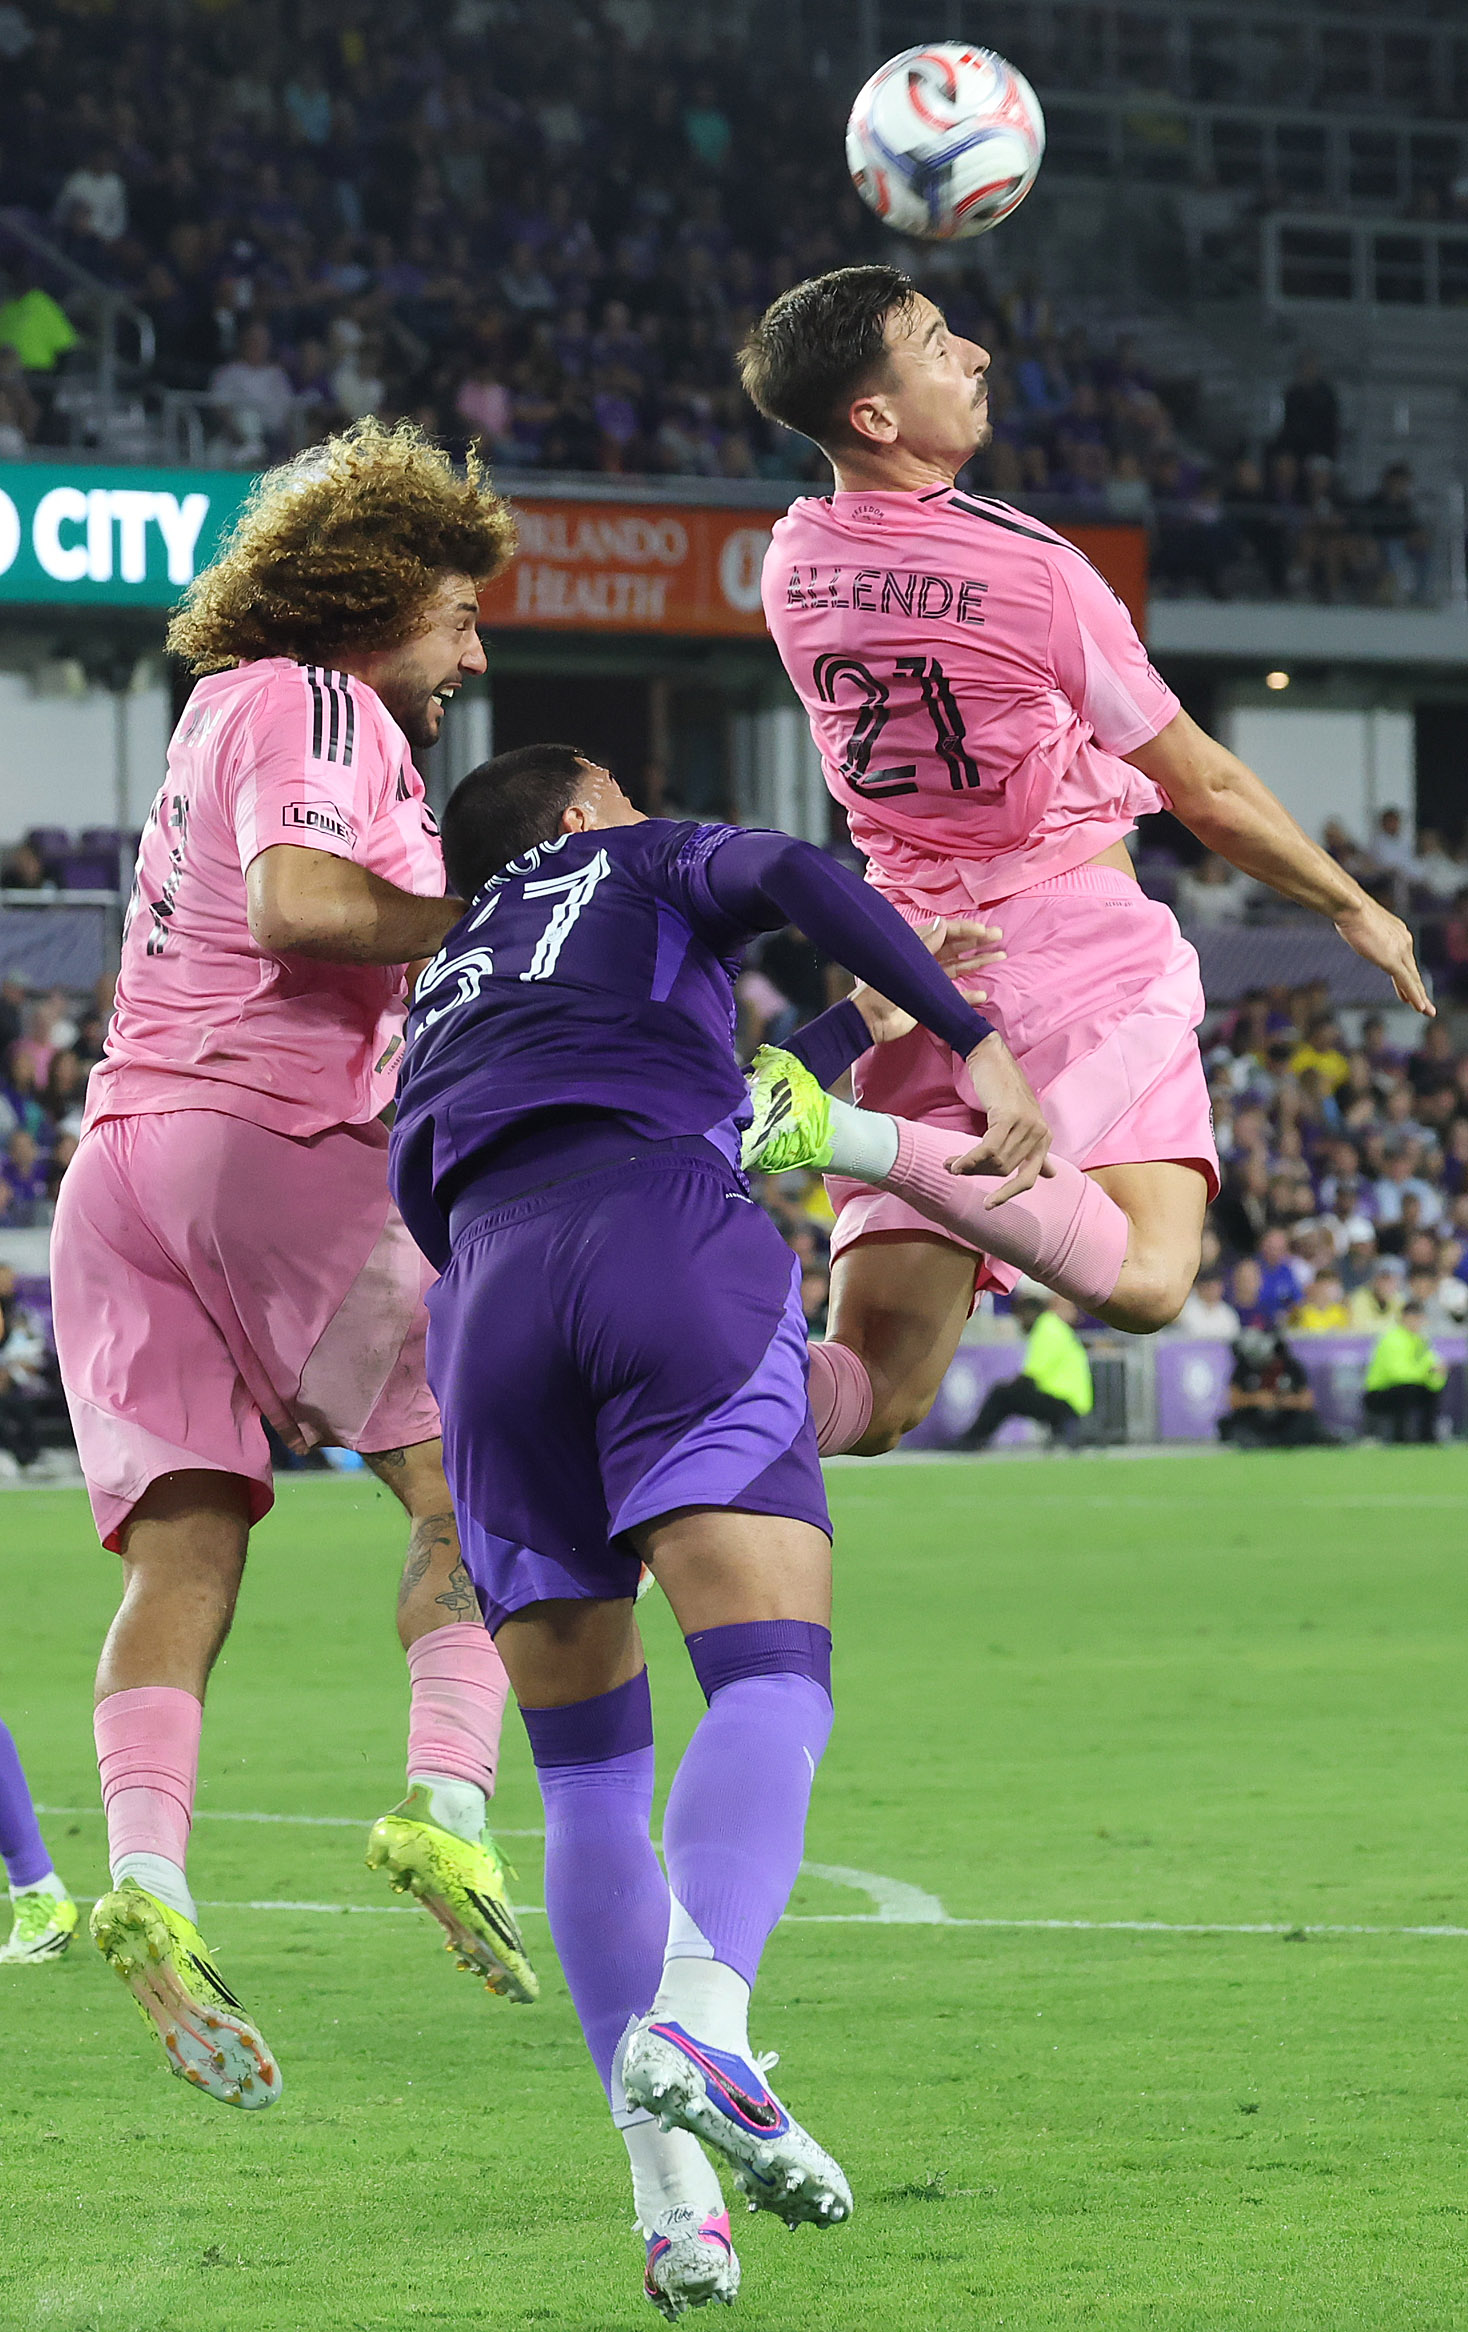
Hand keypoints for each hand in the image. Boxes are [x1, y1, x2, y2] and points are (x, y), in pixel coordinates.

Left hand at [850, 918, 1004, 1046]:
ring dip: (978, 962)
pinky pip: (955, 995)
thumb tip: (943, 923)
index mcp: (918, 947)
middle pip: (957, 947)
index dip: (967, 929)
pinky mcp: (931, 999)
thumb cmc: (881, 989)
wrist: (871, 1020)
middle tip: (999, 937)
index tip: (986, 930)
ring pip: (959, 967)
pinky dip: (969, 995)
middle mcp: (926, 960)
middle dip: (978, 942)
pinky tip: (982, 994)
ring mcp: (929, 980)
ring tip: (1000, 956)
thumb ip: (925, 944)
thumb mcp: (905, 963)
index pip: (947, 933)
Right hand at [947, 1031, 1053, 1205]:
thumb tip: (1049, 1175)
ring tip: (950, 1164)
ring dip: (968, 1165)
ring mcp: (1027, 1125)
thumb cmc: (1003, 1089)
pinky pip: (987, 1149)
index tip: (988, 1205)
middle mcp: (1040, 1133)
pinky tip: (955, 1164)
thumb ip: (1035, 1150)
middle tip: (955, 1169)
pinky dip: (969, 1160)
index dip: (1007, 1194)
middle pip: (1004, 1170)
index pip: (1028, 1178)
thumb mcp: (1022, 1122)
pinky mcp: (1010, 1117)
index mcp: (1044, 1138)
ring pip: (995, 1161)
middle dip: (978, 1173)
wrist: (991, 1058)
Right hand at [1333, 898, 1432, 1014]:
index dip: (1408, 977)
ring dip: (1420, 997)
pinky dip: (1415, 996)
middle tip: (1425, 1006)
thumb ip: (1362, 929)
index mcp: (1398, 933)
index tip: (1409, 990)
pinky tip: (1420, 1007)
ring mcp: (1400, 951)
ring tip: (1426, 1011)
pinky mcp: (1393, 960)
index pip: (1405, 960)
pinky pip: (1407, 982)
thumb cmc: (1350, 909)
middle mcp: (1404, 941)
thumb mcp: (1359, 922)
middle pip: (1413, 971)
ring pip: (1413, 979)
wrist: (1352, 907)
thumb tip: (1352, 927)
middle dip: (1419, 990)